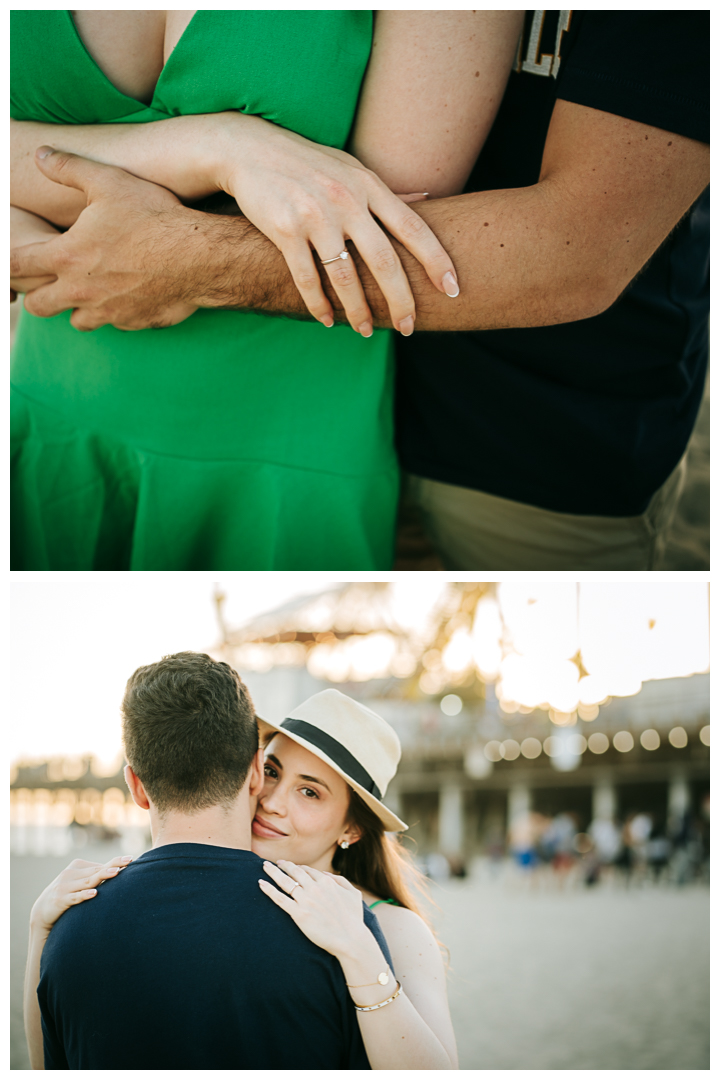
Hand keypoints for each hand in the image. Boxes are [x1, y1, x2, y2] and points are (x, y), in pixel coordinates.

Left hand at [10, 148, 201, 330]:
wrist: (198, 257)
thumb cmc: (153, 217)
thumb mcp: (108, 181)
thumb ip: (68, 168)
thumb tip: (40, 155)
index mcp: (67, 256)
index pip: (16, 266)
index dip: (7, 264)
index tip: (9, 262)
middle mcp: (81, 291)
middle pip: (39, 306)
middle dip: (38, 295)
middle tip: (49, 280)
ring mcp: (108, 312)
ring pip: (76, 322)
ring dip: (77, 308)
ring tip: (89, 291)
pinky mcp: (135, 323)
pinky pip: (115, 324)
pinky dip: (115, 313)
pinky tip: (127, 296)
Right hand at [30, 855, 132, 932]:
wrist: (42, 911)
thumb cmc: (66, 894)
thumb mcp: (78, 882)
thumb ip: (94, 877)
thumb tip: (117, 870)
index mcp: (76, 866)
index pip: (99, 865)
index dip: (115, 862)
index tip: (130, 859)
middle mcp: (70, 873)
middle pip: (96, 870)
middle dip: (112, 866)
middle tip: (128, 861)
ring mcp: (64, 886)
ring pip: (87, 882)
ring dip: (102, 876)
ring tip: (115, 873)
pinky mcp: (60, 900)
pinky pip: (75, 897)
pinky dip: (84, 895)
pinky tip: (94, 893)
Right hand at [212, 114, 458, 335]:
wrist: (250, 150)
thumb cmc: (308, 164)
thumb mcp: (352, 169)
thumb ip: (387, 191)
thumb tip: (428, 198)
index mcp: (369, 185)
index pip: (413, 228)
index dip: (436, 261)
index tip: (453, 289)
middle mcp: (346, 199)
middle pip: (384, 260)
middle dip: (400, 300)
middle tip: (409, 327)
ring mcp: (316, 215)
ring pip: (345, 277)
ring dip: (357, 311)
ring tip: (364, 330)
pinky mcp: (285, 230)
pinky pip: (307, 279)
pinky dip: (318, 305)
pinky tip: (327, 320)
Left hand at [258, 859, 369, 958]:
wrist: (350, 939)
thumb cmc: (353, 919)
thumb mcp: (353, 893)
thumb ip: (340, 880)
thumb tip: (325, 874)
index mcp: (327, 882)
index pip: (307, 870)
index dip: (297, 867)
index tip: (289, 866)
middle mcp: (314, 888)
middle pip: (294, 872)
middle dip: (283, 865)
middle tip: (274, 863)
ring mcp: (305, 900)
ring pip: (285, 882)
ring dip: (273, 872)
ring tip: (264, 866)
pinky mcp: (298, 914)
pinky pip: (280, 899)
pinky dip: (269, 890)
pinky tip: (261, 883)